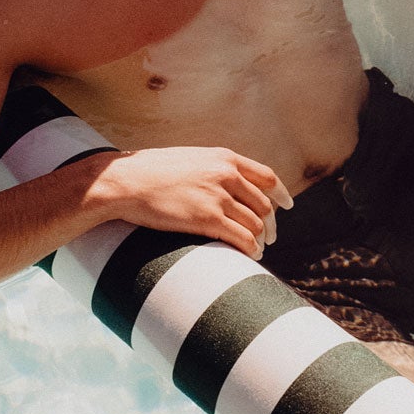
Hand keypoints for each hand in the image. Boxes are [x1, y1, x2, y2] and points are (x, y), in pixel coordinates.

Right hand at [89, 147, 292, 258]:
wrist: (126, 181)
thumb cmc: (151, 172)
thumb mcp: (191, 159)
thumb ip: (214, 168)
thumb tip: (230, 183)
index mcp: (225, 158)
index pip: (267, 177)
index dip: (281, 194)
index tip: (287, 206)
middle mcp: (227, 175)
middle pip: (264, 204)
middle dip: (270, 224)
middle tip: (269, 237)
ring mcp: (218, 197)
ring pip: (255, 224)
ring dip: (260, 240)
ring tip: (257, 250)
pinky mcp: (207, 219)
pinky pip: (242, 238)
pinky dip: (250, 249)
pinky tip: (249, 255)